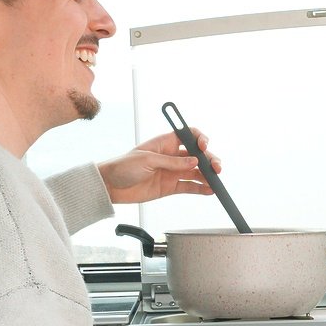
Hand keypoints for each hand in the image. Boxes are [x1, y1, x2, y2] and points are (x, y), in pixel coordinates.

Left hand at [100, 130, 220, 204]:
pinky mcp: (170, 187)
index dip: (199, 139)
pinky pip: (189, 187)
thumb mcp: (148, 160)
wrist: (110, 186)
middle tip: (215, 168)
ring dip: (208, 176)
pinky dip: (200, 189)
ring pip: (196, 172)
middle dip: (209, 160)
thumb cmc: (123, 166)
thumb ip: (172, 162)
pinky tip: (209, 190)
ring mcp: (172, 172)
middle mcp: (171, 156)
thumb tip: (193, 161)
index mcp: (165, 142)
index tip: (203, 147)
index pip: (189, 135)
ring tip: (215, 182)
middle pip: (197, 155)